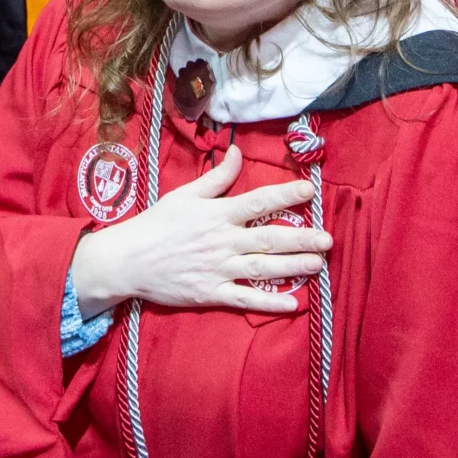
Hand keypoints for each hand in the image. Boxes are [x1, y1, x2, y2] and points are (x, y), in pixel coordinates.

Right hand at [67, 144, 328, 319]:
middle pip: (270, 238)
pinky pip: (246, 298)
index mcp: (219, 214)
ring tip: (319, 265)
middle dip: (302, 238)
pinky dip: (270, 303)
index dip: (286, 196)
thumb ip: (216, 177)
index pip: (259, 201)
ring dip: (294, 267)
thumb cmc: (158, 224)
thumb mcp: (185, 194)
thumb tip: (238, 153)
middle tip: (328, 239)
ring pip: (264, 268)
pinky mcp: (211, 294)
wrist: (129, 259)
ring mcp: (219, 269)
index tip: (310, 192)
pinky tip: (293, 304)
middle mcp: (224, 241)